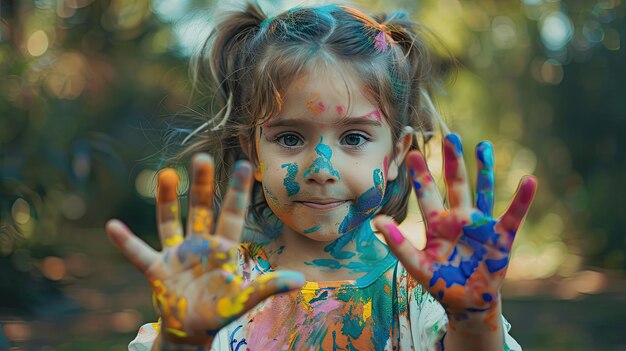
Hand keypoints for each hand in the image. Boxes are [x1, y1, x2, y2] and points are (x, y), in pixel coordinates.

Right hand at [105, 154, 304, 344]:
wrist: (192, 329)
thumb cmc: (220, 311)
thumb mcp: (244, 300)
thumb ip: (268, 287)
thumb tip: (301, 280)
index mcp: (224, 248)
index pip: (233, 213)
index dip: (238, 191)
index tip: (245, 164)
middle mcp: (200, 244)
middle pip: (201, 208)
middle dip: (201, 185)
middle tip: (202, 158)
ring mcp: (177, 254)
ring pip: (171, 221)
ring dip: (167, 200)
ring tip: (166, 173)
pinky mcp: (157, 269)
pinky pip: (139, 253)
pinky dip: (126, 242)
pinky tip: (113, 226)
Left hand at [374, 134, 536, 328]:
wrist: (467, 302)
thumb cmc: (440, 283)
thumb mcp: (417, 265)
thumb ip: (398, 244)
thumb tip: (377, 221)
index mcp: (437, 224)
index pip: (427, 194)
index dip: (420, 175)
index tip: (412, 152)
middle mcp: (458, 218)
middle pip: (455, 184)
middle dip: (452, 161)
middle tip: (450, 136)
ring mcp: (481, 225)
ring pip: (483, 191)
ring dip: (484, 169)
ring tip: (483, 145)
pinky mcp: (501, 237)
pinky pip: (513, 215)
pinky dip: (522, 200)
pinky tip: (529, 181)